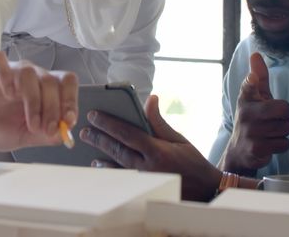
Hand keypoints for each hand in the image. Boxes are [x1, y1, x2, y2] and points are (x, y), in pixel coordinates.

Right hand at [0, 51, 78, 151]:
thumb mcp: (24, 137)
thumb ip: (44, 135)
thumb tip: (63, 134)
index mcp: (43, 90)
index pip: (66, 82)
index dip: (71, 99)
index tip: (69, 120)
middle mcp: (30, 77)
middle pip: (50, 80)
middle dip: (53, 107)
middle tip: (46, 129)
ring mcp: (9, 70)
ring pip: (29, 72)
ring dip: (34, 99)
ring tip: (29, 122)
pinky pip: (0, 60)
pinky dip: (6, 76)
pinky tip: (7, 94)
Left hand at [80, 95, 221, 201]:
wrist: (204, 189)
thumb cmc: (192, 161)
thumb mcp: (178, 138)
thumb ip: (159, 121)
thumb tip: (150, 99)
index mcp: (157, 150)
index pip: (127, 134)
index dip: (108, 124)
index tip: (95, 115)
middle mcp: (148, 166)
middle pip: (117, 149)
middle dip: (99, 138)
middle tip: (84, 130)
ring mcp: (143, 180)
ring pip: (116, 166)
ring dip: (101, 155)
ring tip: (89, 146)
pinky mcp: (143, 188)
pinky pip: (121, 178)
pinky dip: (109, 170)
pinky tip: (99, 164)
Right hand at [221, 52, 288, 174]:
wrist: (239, 151)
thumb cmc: (252, 119)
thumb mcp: (255, 97)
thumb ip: (259, 77)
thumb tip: (255, 53)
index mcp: (246, 99)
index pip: (249, 86)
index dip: (253, 82)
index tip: (253, 78)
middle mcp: (246, 114)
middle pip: (284, 109)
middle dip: (285, 116)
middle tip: (275, 119)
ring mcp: (250, 132)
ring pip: (286, 128)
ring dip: (283, 132)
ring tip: (271, 132)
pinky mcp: (256, 149)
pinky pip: (284, 143)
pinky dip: (281, 145)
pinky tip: (270, 143)